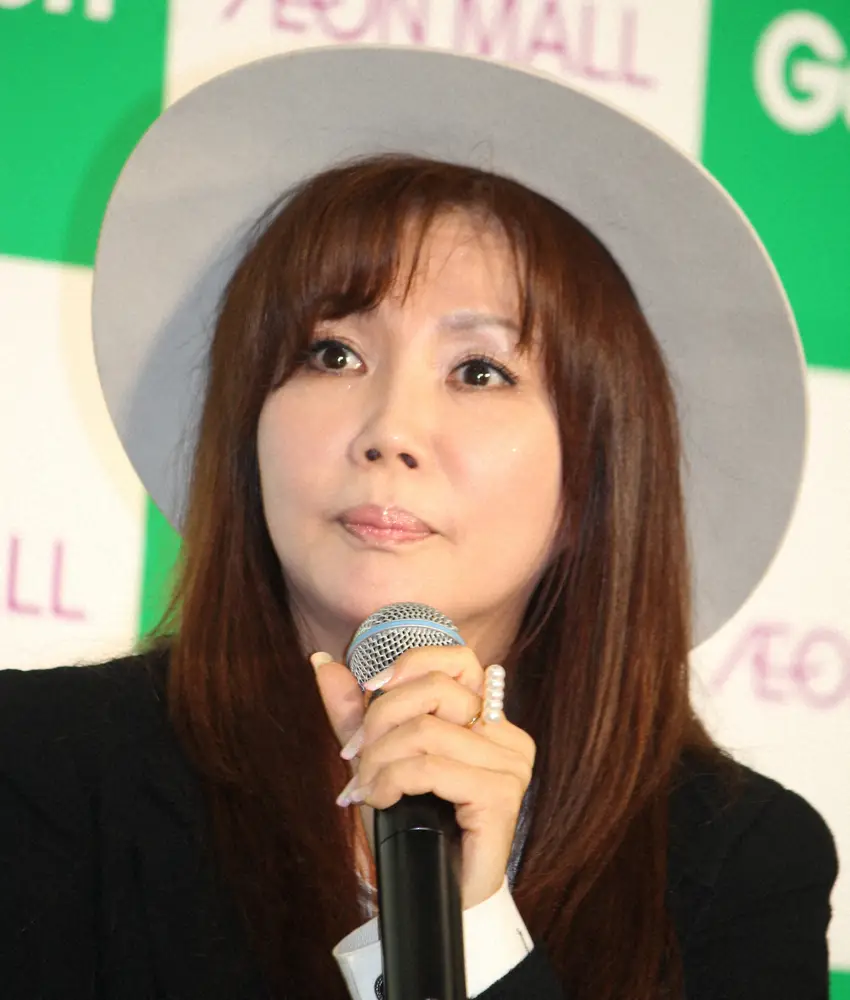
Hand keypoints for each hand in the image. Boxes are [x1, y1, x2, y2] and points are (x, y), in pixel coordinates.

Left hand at [311, 645, 535, 908]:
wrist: (431, 894)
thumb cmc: (411, 825)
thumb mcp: (377, 757)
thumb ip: (354, 711)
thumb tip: (323, 661)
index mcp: (487, 718)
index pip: (459, 659)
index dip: (410, 664)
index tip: (369, 689)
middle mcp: (506, 734)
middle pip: (435, 689)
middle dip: (379, 720)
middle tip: (354, 758)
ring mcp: (509, 764)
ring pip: (426, 731)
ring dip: (379, 760)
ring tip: (364, 788)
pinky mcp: (500, 795)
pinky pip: (430, 768)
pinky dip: (392, 781)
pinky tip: (380, 800)